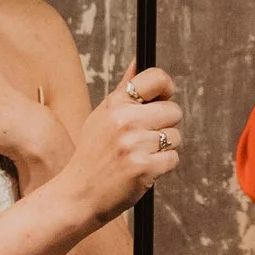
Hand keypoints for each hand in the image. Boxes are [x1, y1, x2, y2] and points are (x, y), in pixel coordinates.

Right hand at [61, 67, 183, 224]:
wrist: (78, 194)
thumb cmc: (93, 155)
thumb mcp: (101, 117)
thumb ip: (124, 90)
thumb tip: (138, 60)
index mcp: (114, 104)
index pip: (156, 78)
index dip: (167, 88)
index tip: (164, 99)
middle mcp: (124, 120)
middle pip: (174, 111)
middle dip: (165, 126)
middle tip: (145, 140)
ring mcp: (134, 144)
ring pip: (176, 137)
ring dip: (164, 149)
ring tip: (138, 156)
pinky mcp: (143, 167)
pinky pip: (173, 159)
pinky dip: (162, 167)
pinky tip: (142, 170)